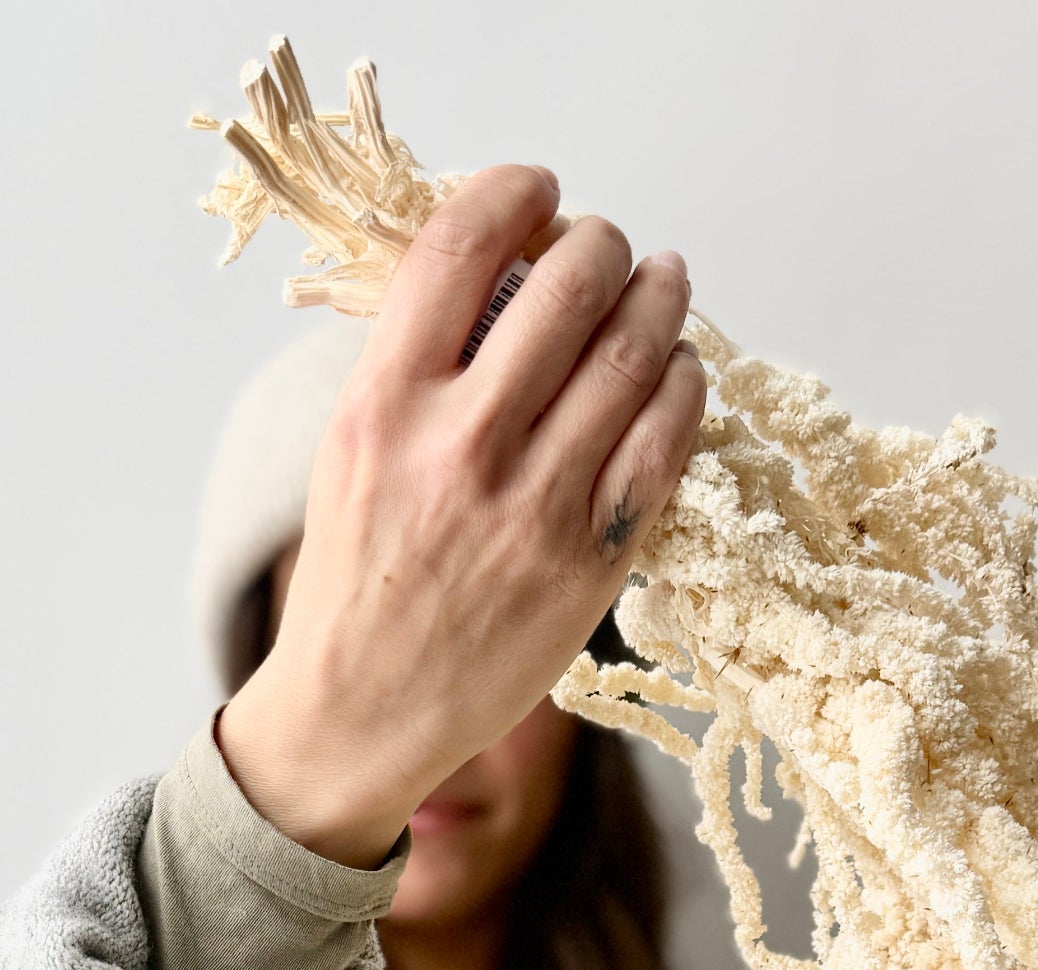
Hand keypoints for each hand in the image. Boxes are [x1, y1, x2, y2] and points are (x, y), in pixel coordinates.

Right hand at [217, 163, 704, 867]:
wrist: (364, 712)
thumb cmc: (359, 577)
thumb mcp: (353, 451)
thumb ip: (414, 363)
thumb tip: (500, 270)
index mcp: (384, 406)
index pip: (459, 247)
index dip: (515, 191)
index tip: (538, 190)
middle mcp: (461, 447)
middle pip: (568, 285)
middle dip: (602, 244)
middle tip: (608, 248)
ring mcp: (533, 506)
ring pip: (632, 353)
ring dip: (660, 298)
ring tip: (663, 283)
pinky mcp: (589, 561)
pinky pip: (664, 443)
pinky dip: (683, 387)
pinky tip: (680, 370)